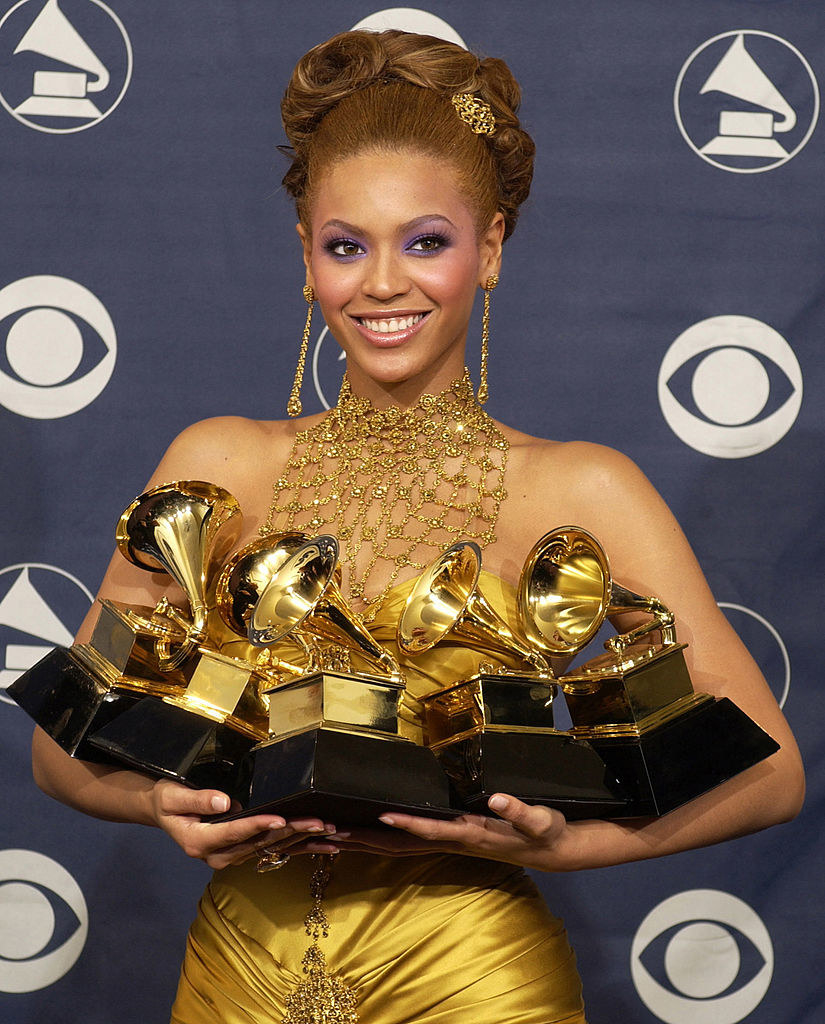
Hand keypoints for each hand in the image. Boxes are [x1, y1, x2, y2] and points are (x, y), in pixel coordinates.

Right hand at [148, 780, 339, 869]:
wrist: (165, 813)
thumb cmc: (167, 801)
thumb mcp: (172, 797)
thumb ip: (197, 799)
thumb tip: (224, 801)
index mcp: (201, 842)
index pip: (236, 832)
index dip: (259, 825)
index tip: (280, 818)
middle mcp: (220, 855)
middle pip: (261, 842)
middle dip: (292, 831)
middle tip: (320, 823)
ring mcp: (233, 856)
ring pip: (272, 848)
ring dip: (303, 841)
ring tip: (330, 833)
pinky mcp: (243, 852)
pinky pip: (274, 851)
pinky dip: (300, 848)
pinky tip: (324, 845)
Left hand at [326, 794, 568, 870]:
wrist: (552, 851)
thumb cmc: (546, 833)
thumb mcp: (541, 821)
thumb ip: (520, 811)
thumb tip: (498, 798)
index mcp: (471, 834)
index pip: (434, 829)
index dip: (409, 823)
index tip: (383, 813)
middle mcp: (453, 841)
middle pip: (401, 845)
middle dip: (366, 841)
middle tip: (329, 833)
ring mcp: (448, 843)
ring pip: (397, 847)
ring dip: (364, 843)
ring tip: (328, 836)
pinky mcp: (449, 839)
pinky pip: (406, 842)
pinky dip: (380, 840)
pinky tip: (362, 834)